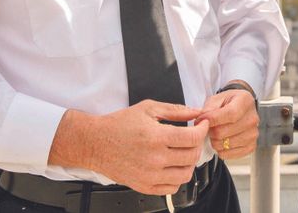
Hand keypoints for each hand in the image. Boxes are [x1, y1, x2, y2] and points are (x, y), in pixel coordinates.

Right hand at [48, 101, 208, 194]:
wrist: (95, 143)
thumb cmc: (119, 124)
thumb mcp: (148, 109)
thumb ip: (175, 110)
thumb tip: (196, 111)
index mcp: (157, 137)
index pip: (193, 138)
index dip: (202, 129)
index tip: (202, 125)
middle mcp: (155, 159)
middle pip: (192, 157)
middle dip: (197, 144)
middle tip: (193, 137)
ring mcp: (150, 176)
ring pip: (185, 175)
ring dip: (190, 162)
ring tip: (183, 152)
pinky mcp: (144, 186)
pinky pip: (172, 188)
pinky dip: (177, 178)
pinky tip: (172, 165)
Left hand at [198, 86, 258, 159]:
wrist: (239, 109)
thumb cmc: (227, 104)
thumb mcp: (216, 98)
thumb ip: (208, 108)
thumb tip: (202, 120)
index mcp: (245, 101)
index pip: (230, 114)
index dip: (213, 119)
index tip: (202, 120)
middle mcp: (252, 118)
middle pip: (224, 132)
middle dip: (210, 131)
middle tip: (209, 127)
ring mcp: (253, 134)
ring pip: (225, 144)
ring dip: (215, 141)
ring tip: (216, 133)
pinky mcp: (251, 146)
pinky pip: (229, 154)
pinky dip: (221, 150)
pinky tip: (222, 141)